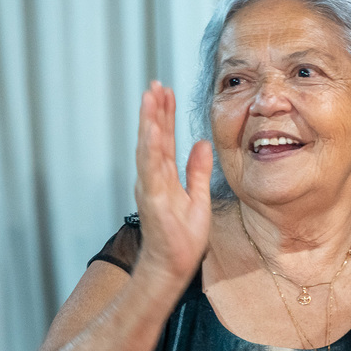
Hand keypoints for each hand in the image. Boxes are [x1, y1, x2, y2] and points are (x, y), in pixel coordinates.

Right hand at [133, 81, 213, 283]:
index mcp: (163, 176)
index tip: (166, 92)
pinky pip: (150, 168)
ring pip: (148, 147)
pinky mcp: (152, 198)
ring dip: (149, 121)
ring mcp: (150, 186)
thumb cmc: (183, 238)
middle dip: (154, 110)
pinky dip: (150, 147)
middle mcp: (153, 177)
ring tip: (151, 97)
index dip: (164, 115)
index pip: (163, 139)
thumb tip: (202, 144)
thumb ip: (197, 171)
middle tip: (156, 84)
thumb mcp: (198, 198)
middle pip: (153, 138)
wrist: (174, 266)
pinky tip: (151, 129)